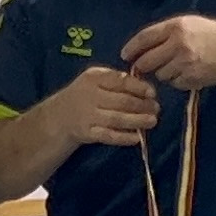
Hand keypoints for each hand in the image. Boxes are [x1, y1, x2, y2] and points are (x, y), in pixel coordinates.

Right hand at [43, 67, 161, 147]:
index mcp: (93, 78)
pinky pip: (108, 136)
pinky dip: (124, 137)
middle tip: (156, 108)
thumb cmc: (85, 94)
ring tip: (152, 121)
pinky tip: (137, 137)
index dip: (139, 87)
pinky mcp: (87, 133)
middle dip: (142, 105)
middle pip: (121, 101)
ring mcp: (87, 116)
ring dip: (137, 121)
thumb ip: (117, 80)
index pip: (120, 81)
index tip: (153, 93)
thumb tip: (145, 87)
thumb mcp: (96, 79)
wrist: (60, 115)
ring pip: (117, 119)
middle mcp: (89, 95)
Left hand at [119, 15, 215, 90]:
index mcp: (176, 27)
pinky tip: (187, 72)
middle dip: (143, 65)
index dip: (131, 48)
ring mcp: (185, 63)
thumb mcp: (188, 23)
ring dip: (162, 72)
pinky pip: (174, 83)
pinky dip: (176, 80)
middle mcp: (178, 44)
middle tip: (144, 66)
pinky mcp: (192, 78)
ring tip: (175, 66)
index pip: (144, 38)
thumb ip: (165, 32)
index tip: (124, 55)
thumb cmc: (210, 33)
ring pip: (160, 74)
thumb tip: (141, 46)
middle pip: (147, 61)